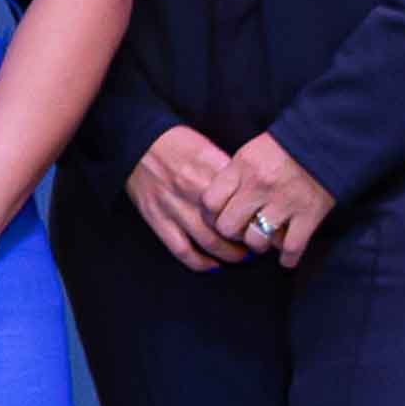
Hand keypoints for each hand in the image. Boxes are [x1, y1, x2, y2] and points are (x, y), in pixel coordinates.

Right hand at [126, 124, 248, 270]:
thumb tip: (252, 193)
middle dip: (250, 239)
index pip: (245, 201)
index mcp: (211, 170)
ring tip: (241, 256)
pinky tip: (213, 265)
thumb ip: (228, 171)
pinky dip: (200, 262)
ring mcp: (174, 207)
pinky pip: (182, 250)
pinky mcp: (157, 219)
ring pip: (210, 242)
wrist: (136, 141)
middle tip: (259, 241)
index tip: (268, 222)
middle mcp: (194, 190)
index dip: (261, 216)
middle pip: (232, 226)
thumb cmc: (175, 142)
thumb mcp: (208, 147)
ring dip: (230, 255)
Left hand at [204, 131, 334, 266]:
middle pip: (228, 227)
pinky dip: (288, 258)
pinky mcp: (309, 213)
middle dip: (232, 234)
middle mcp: (259, 186)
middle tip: (241, 231)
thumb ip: (233, 177)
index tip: (218, 218)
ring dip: (258, 245)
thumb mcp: (250, 154)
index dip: (210, 215)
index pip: (210, 202)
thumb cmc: (284, 148)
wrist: (328, 139)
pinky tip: (286, 259)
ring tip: (262, 241)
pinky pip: (291, 246)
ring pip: (256, 240)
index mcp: (241, 168)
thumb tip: (217, 205)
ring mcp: (284, 201)